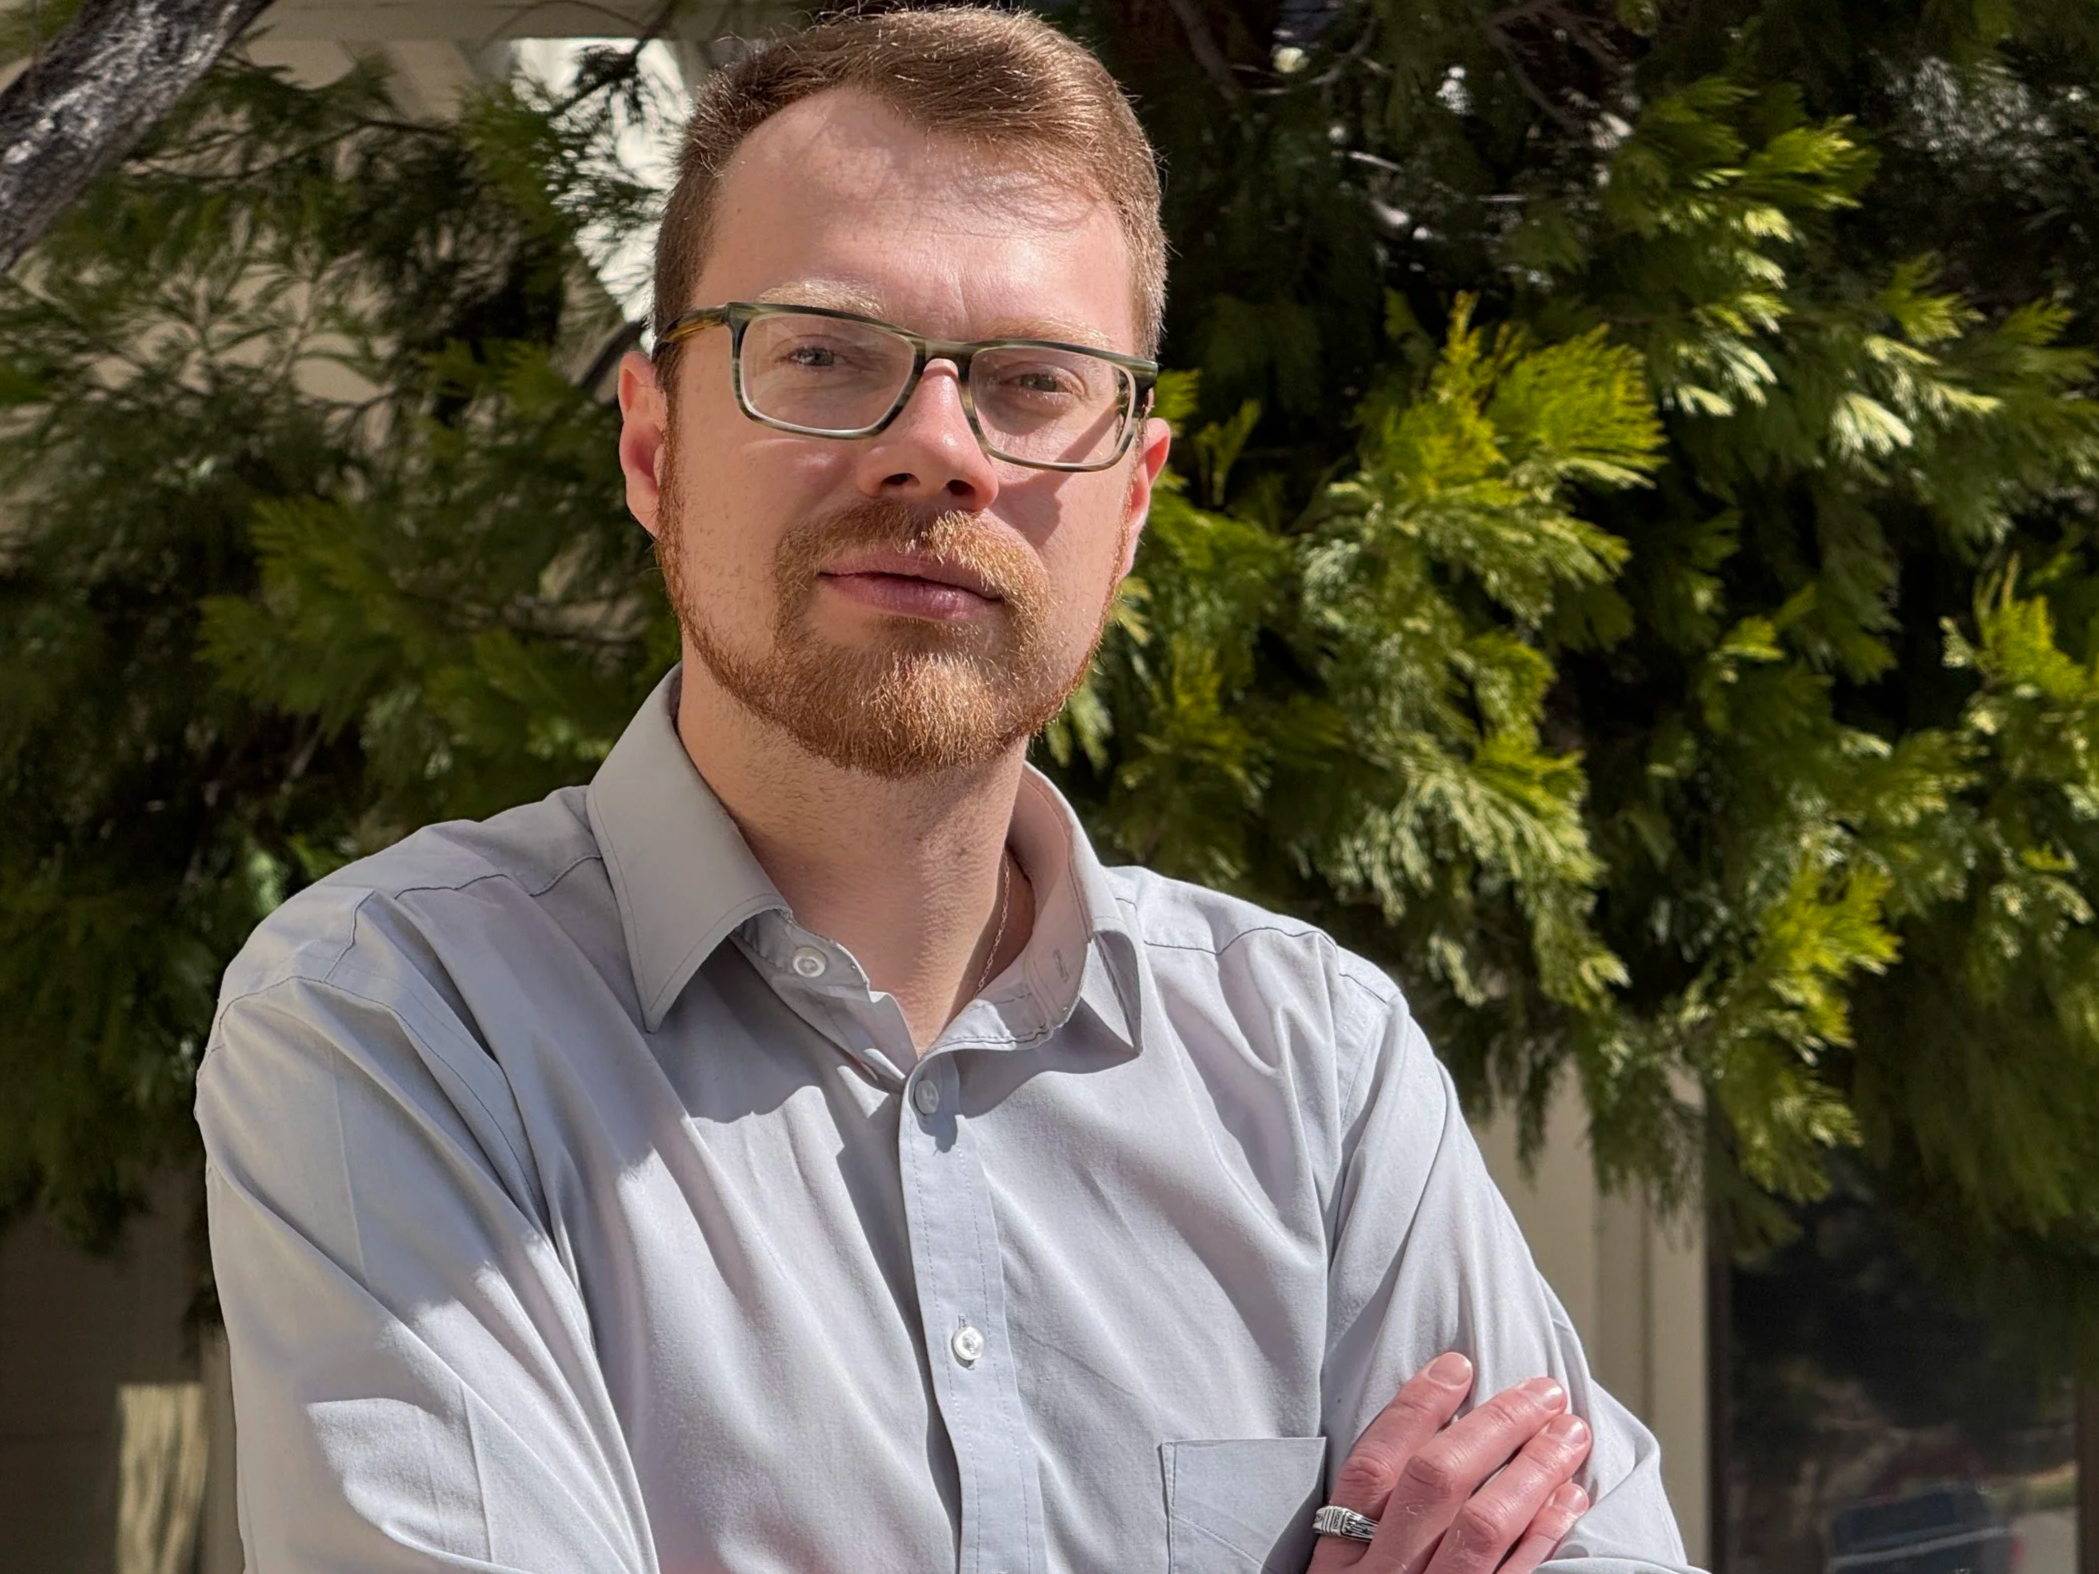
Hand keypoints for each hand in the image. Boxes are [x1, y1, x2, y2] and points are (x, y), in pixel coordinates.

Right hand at [1312, 1353, 1592, 1573]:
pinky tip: (1571, 1499)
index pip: (1371, 1467)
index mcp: (1335, 1565)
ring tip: (1570, 1432)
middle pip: (1433, 1483)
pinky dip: (1546, 1532)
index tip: (1458, 1365)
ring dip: (1533, 1469)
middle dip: (1494, 1425)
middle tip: (1540, 1389)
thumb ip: (1363, 1532)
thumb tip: (1424, 1448)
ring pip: (1482, 1525)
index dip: (1416, 1409)